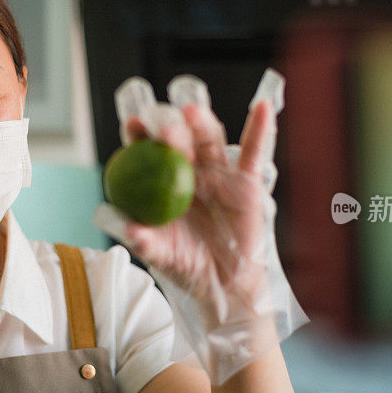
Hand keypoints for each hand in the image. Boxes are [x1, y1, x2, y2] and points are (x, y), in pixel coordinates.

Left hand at [94, 72, 308, 384]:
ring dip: (202, 124)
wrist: (223, 284)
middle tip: (162, 127)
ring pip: (210, 141)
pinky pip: (253, 153)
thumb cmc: (186, 265)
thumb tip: (128, 230)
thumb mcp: (161, 255)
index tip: (132, 126)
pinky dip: (260, 129)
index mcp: (162, 183)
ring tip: (192, 113)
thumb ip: (145, 242)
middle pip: (179, 141)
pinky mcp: (246, 181)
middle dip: (170, 130)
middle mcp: (189, 170)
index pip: (148, 152)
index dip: (140, 137)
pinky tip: (263, 108)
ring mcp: (218, 173)